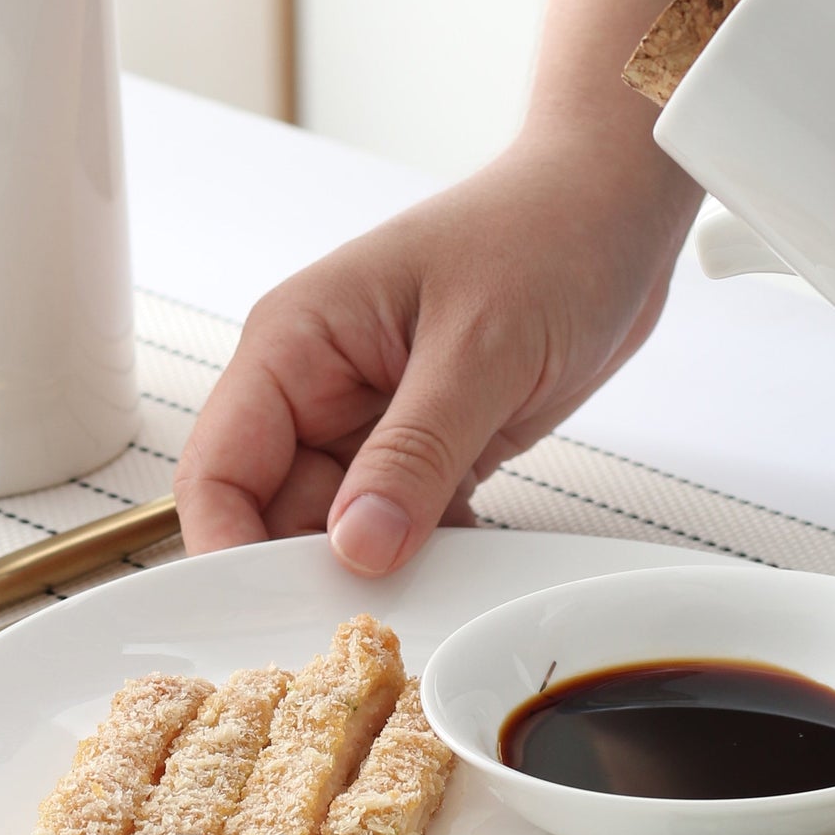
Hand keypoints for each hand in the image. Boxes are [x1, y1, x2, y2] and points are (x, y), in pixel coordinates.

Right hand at [174, 135, 696, 574]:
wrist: (616, 205)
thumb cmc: (547, 232)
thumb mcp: (482, 347)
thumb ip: (415, 452)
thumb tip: (355, 548)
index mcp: (295, 341)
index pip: (218, 469)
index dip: (229, 550)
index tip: (275, 617)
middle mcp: (318, 384)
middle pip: (270, 514)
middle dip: (312, 574)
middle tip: (369, 629)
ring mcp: (372, 418)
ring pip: (338, 530)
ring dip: (378, 571)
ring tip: (431, 593)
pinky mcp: (426, 444)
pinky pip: (400, 523)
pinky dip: (427, 552)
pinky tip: (465, 561)